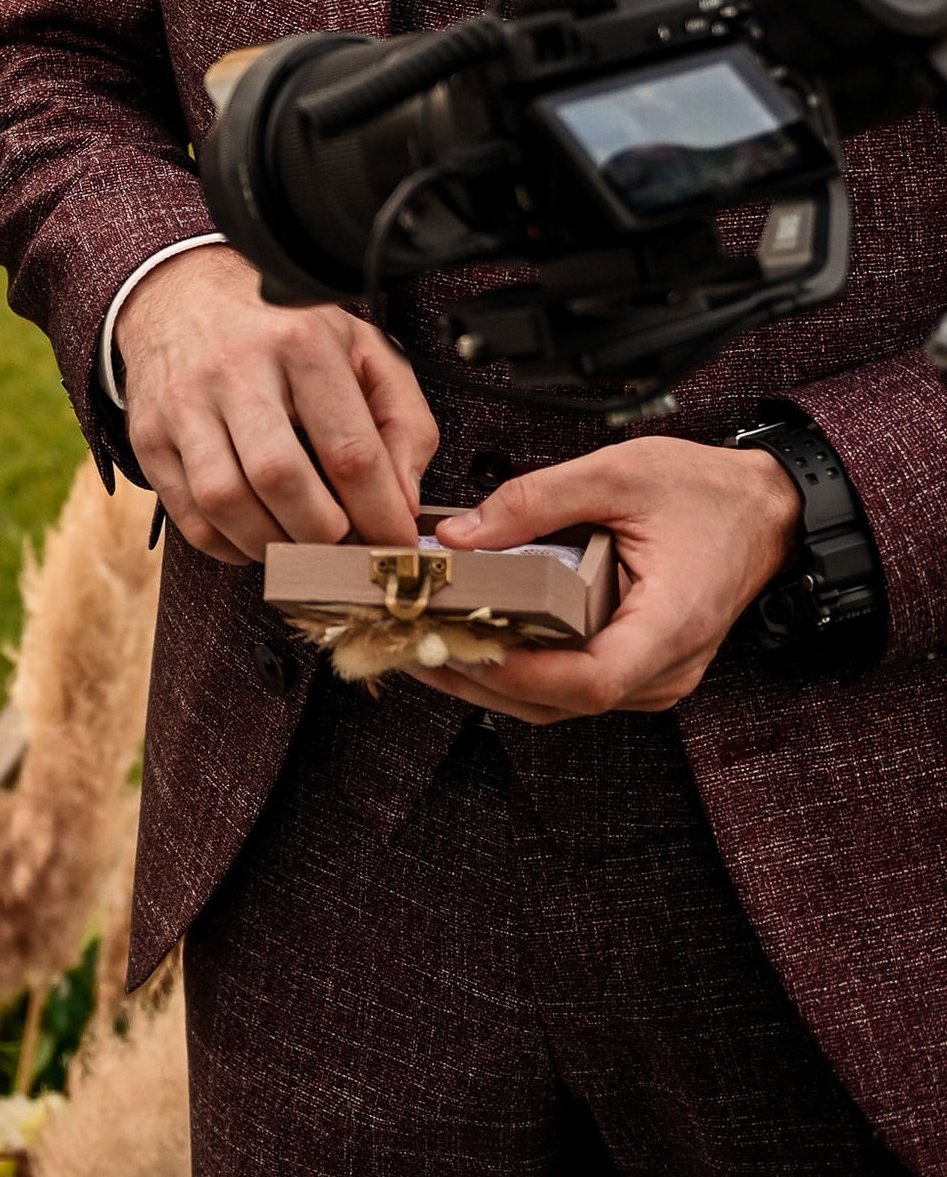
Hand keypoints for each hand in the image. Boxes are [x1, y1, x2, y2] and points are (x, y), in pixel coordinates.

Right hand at [118, 245, 435, 564]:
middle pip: (281, 478)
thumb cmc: (283, 331)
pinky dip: (230, 545)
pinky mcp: (149, 434)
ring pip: (225, 501)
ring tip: (302, 545)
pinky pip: (190, 517)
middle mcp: (235, 368)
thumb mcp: (361, 349)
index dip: (380, 513)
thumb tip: (403, 501)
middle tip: (345, 547)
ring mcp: (183, 402)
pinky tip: (257, 535)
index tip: (395, 545)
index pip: (349, 449)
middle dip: (323, 534)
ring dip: (274, 545)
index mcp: (300, 342)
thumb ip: (402, 420)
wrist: (183, 292)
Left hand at [405, 440, 803, 720]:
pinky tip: (477, 640)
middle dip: (483, 678)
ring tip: (428, 643)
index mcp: (671, 623)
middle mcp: (666, 666)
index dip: (522, 673)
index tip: (464, 646)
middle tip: (413, 645)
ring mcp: (655, 675)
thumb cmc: (707, 494)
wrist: (763, 510)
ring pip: (563, 702)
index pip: (593, 680)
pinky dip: (523, 670)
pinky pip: (574, 685)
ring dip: (495, 680)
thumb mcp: (617, 474)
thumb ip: (535, 500)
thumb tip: (460, 535)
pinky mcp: (639, 667)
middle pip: (564, 701)